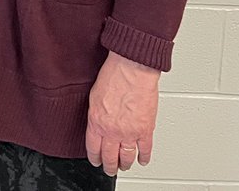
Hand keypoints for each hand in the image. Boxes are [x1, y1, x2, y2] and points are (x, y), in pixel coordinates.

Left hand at [85, 51, 159, 175]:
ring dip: (125, 164)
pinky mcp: (145, 129)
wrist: (131, 69)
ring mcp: (130, 132)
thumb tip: (98, 123)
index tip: (96, 161)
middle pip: (110, 157)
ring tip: (124, 166)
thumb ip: (96, 114)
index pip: (93, 148)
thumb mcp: (94, 96)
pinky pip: (145, 149)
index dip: (94, 158)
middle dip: (109, 166)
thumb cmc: (113, 76)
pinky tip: (142, 160)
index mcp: (96, 122)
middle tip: (110, 169)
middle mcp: (112, 130)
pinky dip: (144, 157)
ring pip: (127, 157)